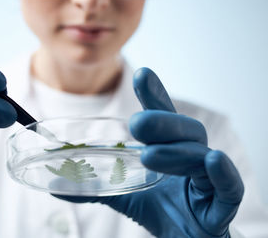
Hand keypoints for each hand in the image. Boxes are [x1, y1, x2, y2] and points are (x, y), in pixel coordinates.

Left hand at [55, 68, 243, 237]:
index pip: (164, 117)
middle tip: (137, 123)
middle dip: (163, 123)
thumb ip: (96, 187)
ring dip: (176, 152)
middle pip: (186, 130)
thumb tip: (57, 186)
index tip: (142, 74)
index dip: (155, 95)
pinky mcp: (221, 206)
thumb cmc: (161, 211)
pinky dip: (222, 173)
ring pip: (201, 155)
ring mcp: (208, 181)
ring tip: (149, 155)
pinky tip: (212, 160)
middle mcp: (192, 159)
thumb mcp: (125, 195)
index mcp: (170, 151)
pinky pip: (229, 187)